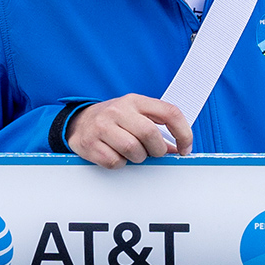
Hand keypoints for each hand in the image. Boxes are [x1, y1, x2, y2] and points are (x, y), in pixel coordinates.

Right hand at [67, 94, 191, 168]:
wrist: (79, 122)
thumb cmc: (114, 120)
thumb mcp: (136, 115)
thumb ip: (158, 127)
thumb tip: (178, 149)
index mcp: (135, 101)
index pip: (170, 113)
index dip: (183, 133)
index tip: (185, 148)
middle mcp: (119, 110)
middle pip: (150, 134)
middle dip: (157, 150)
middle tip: (153, 153)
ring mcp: (102, 126)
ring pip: (133, 150)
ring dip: (138, 158)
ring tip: (132, 153)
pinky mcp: (90, 144)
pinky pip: (115, 162)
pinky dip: (120, 163)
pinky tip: (116, 155)